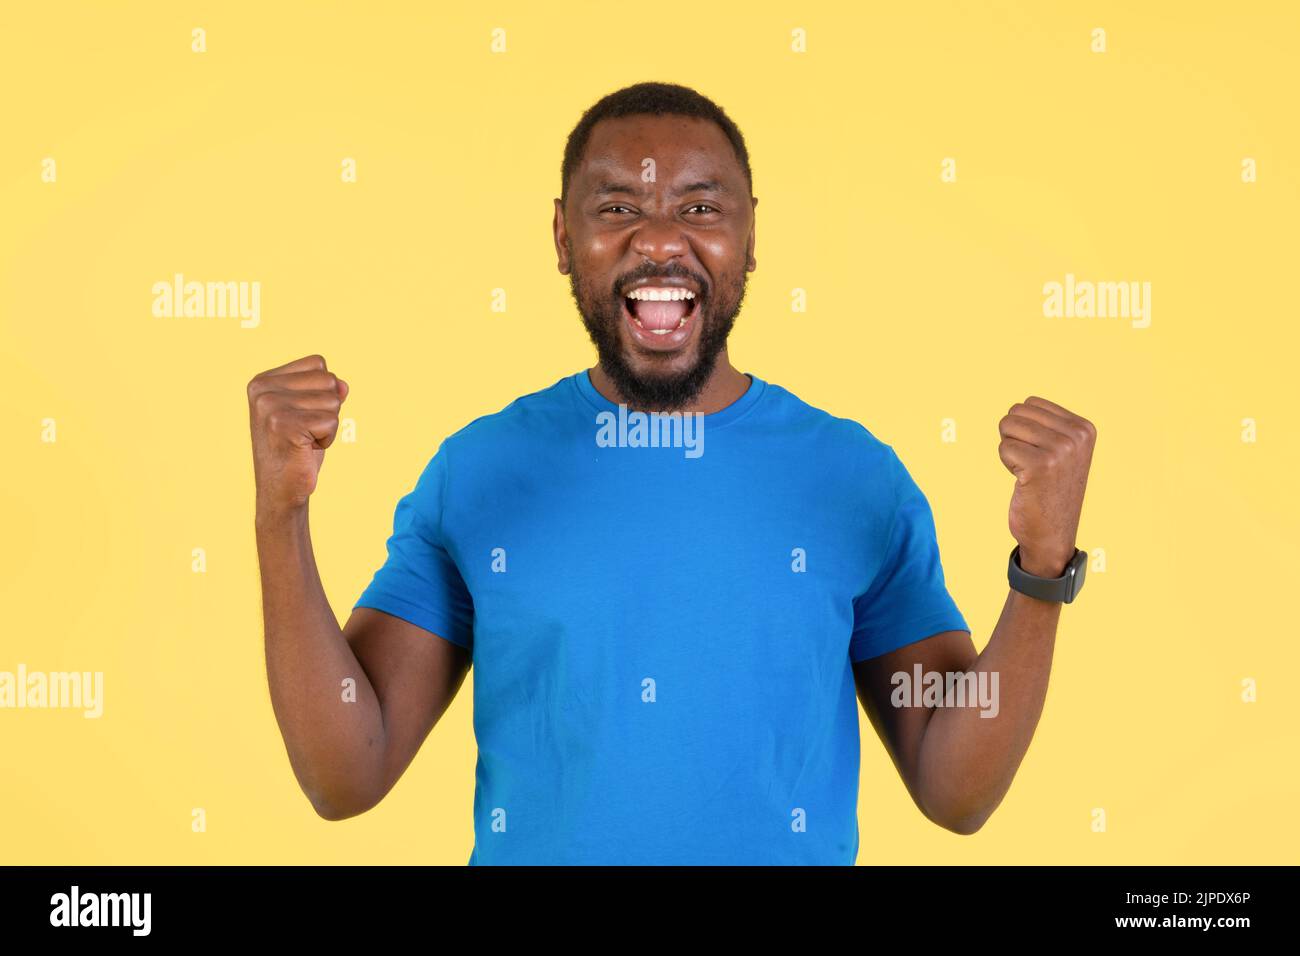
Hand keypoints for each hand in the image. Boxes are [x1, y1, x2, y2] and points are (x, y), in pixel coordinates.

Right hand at [247, 354, 348, 517]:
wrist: (281, 489)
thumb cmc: (297, 448)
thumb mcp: (311, 411)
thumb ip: (326, 390)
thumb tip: (343, 385)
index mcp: (263, 380)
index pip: (318, 363)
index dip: (322, 392)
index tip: (302, 415)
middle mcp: (263, 390)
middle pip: (328, 380)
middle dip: (327, 409)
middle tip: (305, 431)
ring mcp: (271, 407)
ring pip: (333, 402)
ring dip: (327, 426)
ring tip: (305, 440)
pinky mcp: (285, 426)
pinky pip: (332, 422)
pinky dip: (328, 439)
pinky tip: (306, 449)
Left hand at [997, 396, 1095, 576]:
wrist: (1052, 534)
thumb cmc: (1049, 490)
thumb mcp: (1061, 451)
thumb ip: (1047, 425)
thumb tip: (1020, 405)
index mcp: (1084, 428)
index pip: (1031, 403)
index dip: (1024, 428)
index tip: (1040, 454)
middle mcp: (1077, 436)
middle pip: (1016, 411)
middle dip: (1014, 437)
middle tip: (1030, 463)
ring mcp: (1061, 450)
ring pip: (1008, 426)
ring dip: (1010, 450)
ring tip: (1028, 471)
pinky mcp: (1040, 465)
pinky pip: (1004, 448)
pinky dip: (1007, 464)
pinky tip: (1025, 481)